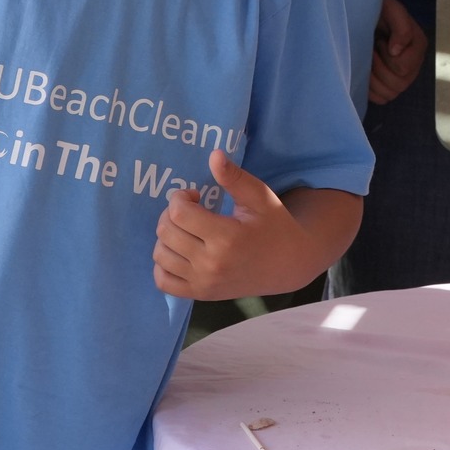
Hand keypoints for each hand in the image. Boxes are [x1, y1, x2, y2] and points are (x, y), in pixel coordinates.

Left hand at [153, 152, 314, 299]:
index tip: (194, 195)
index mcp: (227, 237)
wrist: (288, 265)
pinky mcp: (201, 295)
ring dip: (166, 236)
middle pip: (166, 232)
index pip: (179, 213)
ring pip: (160, 255)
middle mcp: (211, 264)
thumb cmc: (275, 226)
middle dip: (171, 213)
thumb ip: (234, 177)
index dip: (179, 198)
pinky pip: (163, 282)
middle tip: (189, 209)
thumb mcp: (260, 197)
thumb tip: (214, 155)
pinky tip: (179, 252)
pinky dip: (163, 265)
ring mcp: (204, 283)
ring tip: (185, 229)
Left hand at [369, 0, 428, 104]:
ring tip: (368, 62)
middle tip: (372, 51)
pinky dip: (371, 90)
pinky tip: (366, 73)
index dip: (387, 57)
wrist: (366, 15)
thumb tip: (396, 51)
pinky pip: (382, 99)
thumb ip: (401, 27)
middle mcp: (414, 65)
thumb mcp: (392, 10)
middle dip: (379, 68)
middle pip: (399, 84)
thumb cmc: (379, 11)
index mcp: (418, 47)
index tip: (380, 41)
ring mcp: (402, 78)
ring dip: (374, 80)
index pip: (403, 67)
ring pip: (391, 94)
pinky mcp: (389, 85)